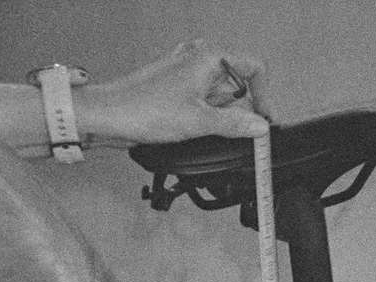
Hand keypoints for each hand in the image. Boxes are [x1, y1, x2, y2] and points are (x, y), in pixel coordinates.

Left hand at [83, 40, 269, 146]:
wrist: (111, 115)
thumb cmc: (144, 109)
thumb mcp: (199, 122)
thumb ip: (235, 125)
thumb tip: (259, 127)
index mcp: (210, 56)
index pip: (254, 68)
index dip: (264, 96)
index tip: (264, 121)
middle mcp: (199, 57)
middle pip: (238, 83)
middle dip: (236, 109)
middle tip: (227, 130)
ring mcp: (187, 70)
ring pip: (219, 93)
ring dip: (217, 115)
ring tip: (196, 128)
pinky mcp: (177, 84)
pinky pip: (203, 98)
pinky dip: (204, 114)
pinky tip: (189, 126)